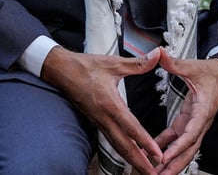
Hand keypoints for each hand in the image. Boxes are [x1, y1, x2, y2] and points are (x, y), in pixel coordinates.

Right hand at [41, 47, 162, 173]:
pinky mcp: (96, 122)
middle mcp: (104, 117)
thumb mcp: (113, 63)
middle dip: (139, 162)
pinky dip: (122, 150)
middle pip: (124, 146)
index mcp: (110, 103)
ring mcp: (98, 121)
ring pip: (117, 146)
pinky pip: (111, 140)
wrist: (60, 71)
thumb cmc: (86, 66)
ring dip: (131, 160)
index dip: (145, 143)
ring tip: (145, 171)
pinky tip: (131, 155)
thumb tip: (157, 55)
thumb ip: (137, 63)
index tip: (157, 155)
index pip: (131, 128)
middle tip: (154, 174)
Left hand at [152, 49, 217, 174]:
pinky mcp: (189, 121)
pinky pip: (177, 138)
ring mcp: (195, 123)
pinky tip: (154, 154)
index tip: (166, 156)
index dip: (178, 146)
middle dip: (175, 164)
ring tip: (156, 172)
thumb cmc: (211, 72)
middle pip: (189, 149)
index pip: (191, 132)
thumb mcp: (192, 66)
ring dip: (171, 161)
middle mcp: (201, 121)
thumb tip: (159, 53)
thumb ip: (174, 62)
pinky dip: (166, 147)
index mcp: (203, 110)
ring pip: (184, 148)